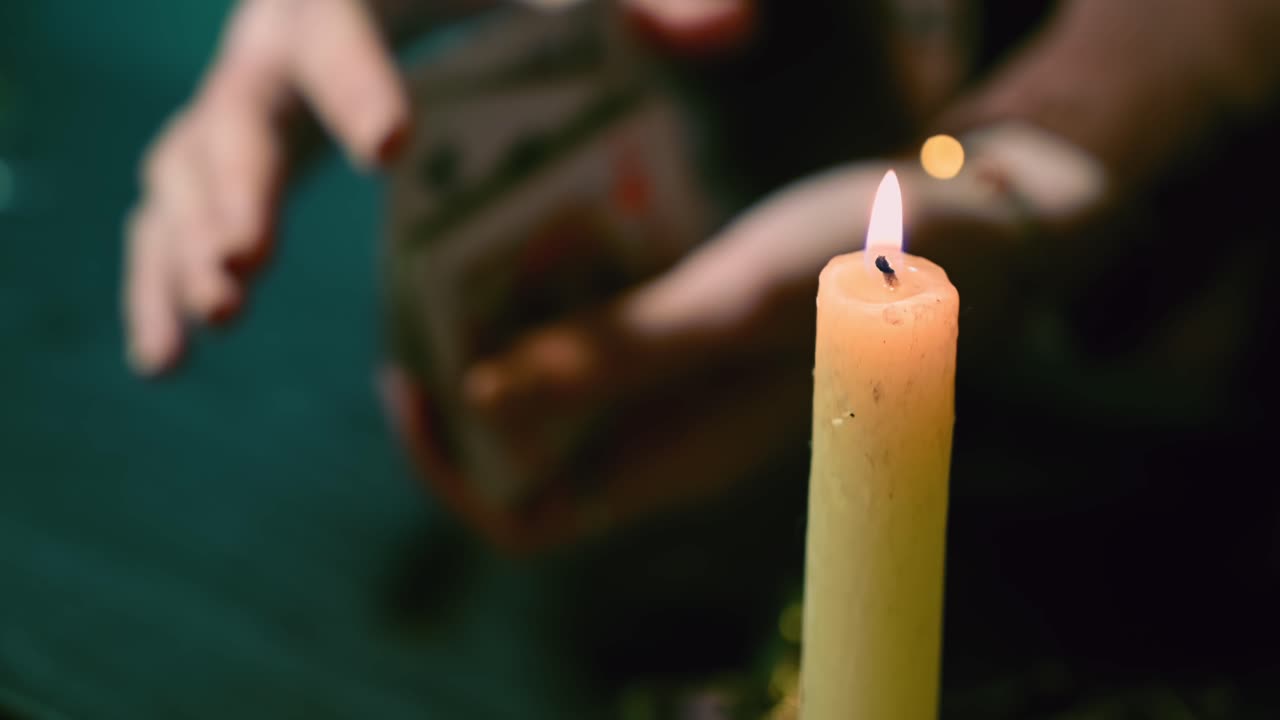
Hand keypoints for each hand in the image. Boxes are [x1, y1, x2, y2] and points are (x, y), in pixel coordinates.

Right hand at [123, 0, 410, 374]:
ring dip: (185, 244)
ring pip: (183, 167)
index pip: (337, 29)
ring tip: (217, 318)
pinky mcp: (223, 153)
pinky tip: (165, 359)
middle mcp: (271, 39)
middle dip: (238, 183)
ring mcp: (239, 101)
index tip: (390, 149)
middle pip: (236, 109)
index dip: (355, 85)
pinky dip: (156, 278)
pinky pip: (168, 213)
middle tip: (250, 261)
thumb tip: (719, 25)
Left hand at [384, 128, 1099, 551]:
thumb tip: (478, 401)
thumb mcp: (741, 306)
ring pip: (559, 379)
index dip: (450, 466)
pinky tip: (559, 212)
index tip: (407, 375)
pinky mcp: (697, 330)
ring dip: (513, 318)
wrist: (985, 225)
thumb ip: (619, 356)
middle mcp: (668, 434)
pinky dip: (566, 280)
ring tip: (485, 233)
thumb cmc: (879, 272)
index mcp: (675, 460)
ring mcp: (683, 383)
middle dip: (467, 372)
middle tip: (432, 276)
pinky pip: (602, 323)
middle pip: (525, 441)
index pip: (523, 517)